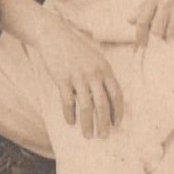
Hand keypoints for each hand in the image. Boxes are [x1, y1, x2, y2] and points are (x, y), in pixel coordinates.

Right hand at [33, 13, 123, 137]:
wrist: (56, 37)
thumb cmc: (77, 50)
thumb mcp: (96, 60)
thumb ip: (103, 77)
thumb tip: (108, 99)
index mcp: (106, 70)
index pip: (116, 95)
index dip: (118, 111)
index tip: (117, 123)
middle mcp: (94, 75)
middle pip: (103, 104)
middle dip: (104, 123)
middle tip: (104, 136)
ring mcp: (78, 77)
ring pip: (86, 107)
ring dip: (87, 123)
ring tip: (88, 135)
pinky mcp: (62, 80)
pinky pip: (68, 102)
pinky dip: (69, 114)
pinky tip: (70, 122)